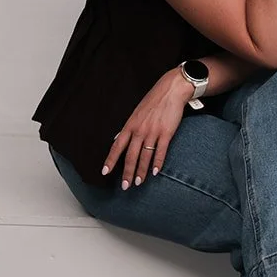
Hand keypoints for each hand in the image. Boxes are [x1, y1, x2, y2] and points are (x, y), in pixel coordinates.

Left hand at [102, 68, 189, 187]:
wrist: (171, 90)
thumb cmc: (154, 101)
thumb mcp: (137, 113)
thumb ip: (129, 127)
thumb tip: (119, 139)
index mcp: (130, 125)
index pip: (117, 146)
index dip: (111, 160)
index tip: (105, 172)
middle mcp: (140, 130)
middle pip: (131, 156)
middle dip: (127, 172)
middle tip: (125, 186)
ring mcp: (153, 132)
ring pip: (145, 156)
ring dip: (141, 171)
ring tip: (139, 182)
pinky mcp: (166, 133)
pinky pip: (160, 152)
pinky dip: (157, 163)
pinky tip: (155, 172)